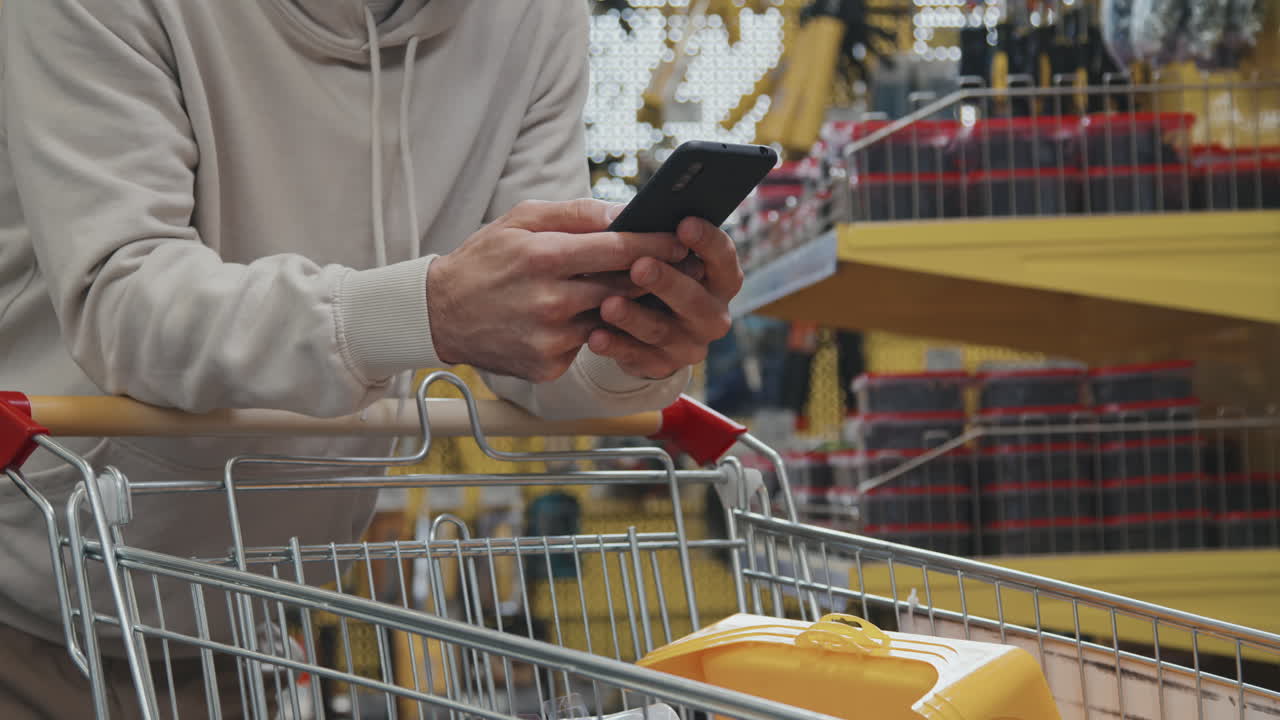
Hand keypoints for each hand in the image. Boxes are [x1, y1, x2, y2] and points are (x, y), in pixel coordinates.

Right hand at [428, 199, 687, 381]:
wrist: (440, 314)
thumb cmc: (485, 260)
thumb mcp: (521, 219)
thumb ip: (576, 213)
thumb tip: (627, 211)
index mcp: (544, 257)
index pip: (619, 249)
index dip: (657, 244)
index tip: (683, 239)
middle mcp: (550, 301)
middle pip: (625, 287)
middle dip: (655, 275)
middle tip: (681, 265)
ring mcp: (550, 338)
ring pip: (612, 318)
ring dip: (630, 304)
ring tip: (643, 288)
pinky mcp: (548, 366)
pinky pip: (588, 344)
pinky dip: (594, 330)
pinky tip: (591, 318)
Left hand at [587, 217, 742, 378]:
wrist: (644, 331)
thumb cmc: (653, 278)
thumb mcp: (661, 257)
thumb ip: (653, 239)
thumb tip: (625, 216)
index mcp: (720, 279)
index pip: (724, 258)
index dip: (708, 241)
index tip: (684, 223)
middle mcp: (713, 314)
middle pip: (694, 299)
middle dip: (667, 281)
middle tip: (640, 265)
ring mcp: (690, 344)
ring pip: (661, 330)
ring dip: (634, 317)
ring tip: (608, 305)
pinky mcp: (662, 365)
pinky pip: (637, 357)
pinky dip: (615, 346)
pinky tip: (595, 336)